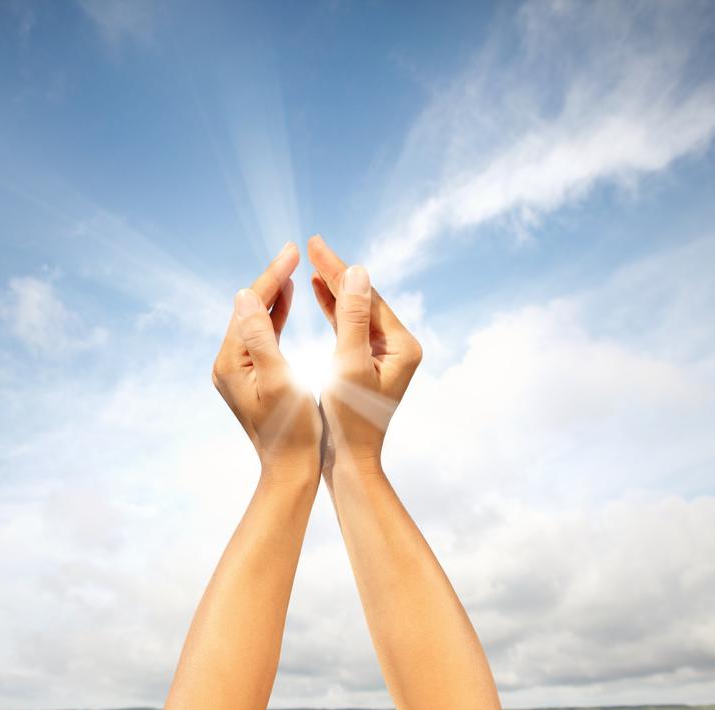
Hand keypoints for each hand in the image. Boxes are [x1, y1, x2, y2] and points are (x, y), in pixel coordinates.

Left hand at [212, 242, 323, 481]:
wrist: (291, 470)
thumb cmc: (292, 430)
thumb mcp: (279, 380)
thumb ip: (261, 337)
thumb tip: (244, 295)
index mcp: (229, 363)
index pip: (248, 307)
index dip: (271, 277)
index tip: (291, 251)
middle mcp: (226, 364)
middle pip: (248, 310)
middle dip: (271, 280)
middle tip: (293, 250)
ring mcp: (236, 371)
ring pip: (254, 321)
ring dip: (273, 294)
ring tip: (291, 267)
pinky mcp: (249, 377)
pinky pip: (260, 336)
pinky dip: (275, 316)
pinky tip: (286, 301)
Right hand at [307, 234, 422, 475]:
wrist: (349, 461)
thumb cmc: (348, 420)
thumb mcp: (348, 365)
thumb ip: (351, 318)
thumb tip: (358, 271)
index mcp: (403, 346)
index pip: (367, 296)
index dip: (338, 269)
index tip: (313, 244)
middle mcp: (401, 347)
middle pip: (364, 299)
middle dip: (336, 272)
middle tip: (311, 244)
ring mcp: (388, 356)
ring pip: (357, 311)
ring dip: (334, 287)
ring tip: (312, 263)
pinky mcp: (373, 364)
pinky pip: (352, 327)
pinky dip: (335, 309)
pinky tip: (319, 292)